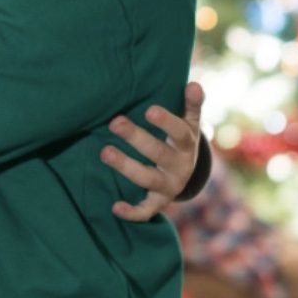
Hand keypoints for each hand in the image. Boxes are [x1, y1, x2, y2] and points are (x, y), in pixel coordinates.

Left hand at [101, 81, 203, 221]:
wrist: (187, 172)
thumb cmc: (181, 138)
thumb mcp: (190, 122)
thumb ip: (192, 104)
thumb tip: (193, 84)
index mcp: (187, 143)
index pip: (179, 132)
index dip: (166, 122)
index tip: (149, 110)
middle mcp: (180, 165)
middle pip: (158, 153)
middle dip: (136, 138)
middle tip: (115, 122)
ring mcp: (169, 184)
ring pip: (148, 177)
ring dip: (126, 166)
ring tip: (104, 152)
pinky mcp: (158, 200)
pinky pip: (147, 210)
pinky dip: (133, 212)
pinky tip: (115, 207)